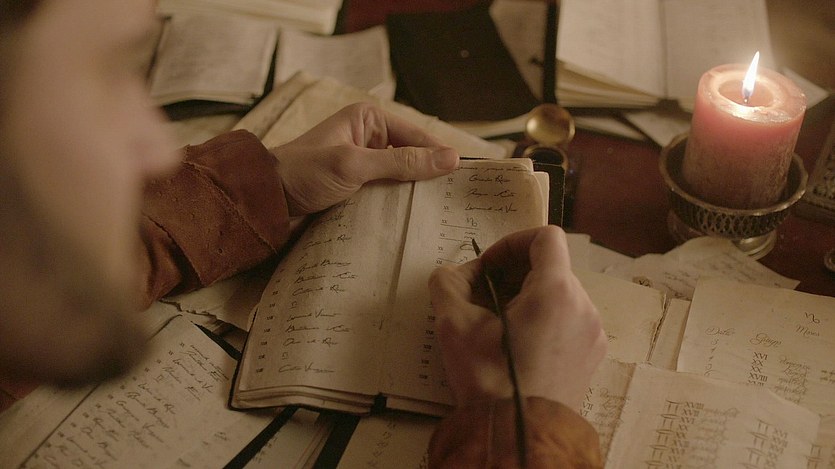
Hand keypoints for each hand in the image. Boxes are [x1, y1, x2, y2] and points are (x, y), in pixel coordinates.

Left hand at [271, 103, 459, 215]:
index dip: (440, 156)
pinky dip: (395, 204)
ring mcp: (361, 163)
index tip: (465, 177)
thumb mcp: (355, 165)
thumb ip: (402, 162)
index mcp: (368, 119)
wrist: (264, 200)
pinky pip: (384, 193)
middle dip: (427, 177)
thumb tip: (450, 158)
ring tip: (436, 214)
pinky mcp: (354, 186)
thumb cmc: (304, 173)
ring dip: (410, 194)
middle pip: (410, 157)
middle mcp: (367, 137)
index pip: (416, 137)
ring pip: (399, 178)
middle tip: (453, 201)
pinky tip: (409, 220)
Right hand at [428, 226, 606, 409]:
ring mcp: (592, 333)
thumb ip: (448, 283)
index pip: (544, 237)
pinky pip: (568, 320)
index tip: (487, 268)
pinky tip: (517, 346)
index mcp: (556, 291)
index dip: (511, 243)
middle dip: (513, 274)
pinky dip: (543, 321)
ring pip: (559, 294)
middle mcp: (583, 306)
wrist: (518, 436)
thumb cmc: (489, 380)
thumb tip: (456, 274)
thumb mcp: (454, 325)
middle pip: (550, 267)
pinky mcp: (591, 356)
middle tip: (483, 299)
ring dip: (527, 298)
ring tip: (497, 326)